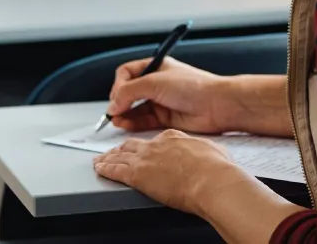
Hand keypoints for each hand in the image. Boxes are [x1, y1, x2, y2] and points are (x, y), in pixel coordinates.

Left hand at [93, 130, 247, 214]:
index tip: (146, 150)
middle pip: (133, 145)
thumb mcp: (213, 150)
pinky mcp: (137, 175)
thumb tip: (208, 154)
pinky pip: (115, 170)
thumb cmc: (216, 168)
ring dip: (109, 157)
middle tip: (115, 151)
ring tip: (101, 159)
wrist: (211, 179)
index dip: (147, 145)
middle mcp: (156, 145)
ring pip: (120, 156)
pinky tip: (100, 168)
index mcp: (174, 137)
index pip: (155, 140)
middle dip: (122, 148)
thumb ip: (203, 150)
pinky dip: (105, 168)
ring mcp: (145, 159)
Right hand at [107, 57, 233, 133]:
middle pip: (129, 92)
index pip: (127, 73)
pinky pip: (143, 120)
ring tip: (117, 120)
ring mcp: (161, 101)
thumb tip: (113, 104)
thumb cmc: (194, 86)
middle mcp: (157, 83)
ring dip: (124, 114)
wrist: (217, 105)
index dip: (118, 84)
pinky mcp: (165, 118)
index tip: (117, 96)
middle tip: (114, 111)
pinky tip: (125, 125)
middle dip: (119, 101)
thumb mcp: (155, 82)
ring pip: (135, 108)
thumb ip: (129, 92)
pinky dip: (133, 123)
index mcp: (156, 67)